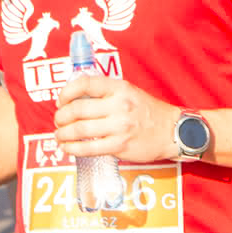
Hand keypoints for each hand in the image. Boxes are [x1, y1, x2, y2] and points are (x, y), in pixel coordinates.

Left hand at [54, 75, 177, 163]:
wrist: (172, 131)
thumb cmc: (148, 111)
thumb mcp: (130, 92)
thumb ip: (106, 94)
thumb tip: (75, 100)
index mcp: (120, 88)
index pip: (85, 84)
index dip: (66, 92)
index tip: (61, 101)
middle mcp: (119, 105)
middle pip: (77, 110)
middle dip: (61, 117)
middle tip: (58, 121)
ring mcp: (120, 126)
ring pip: (79, 130)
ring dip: (62, 134)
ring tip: (59, 135)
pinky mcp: (120, 146)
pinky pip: (89, 148)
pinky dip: (73, 149)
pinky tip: (68, 148)